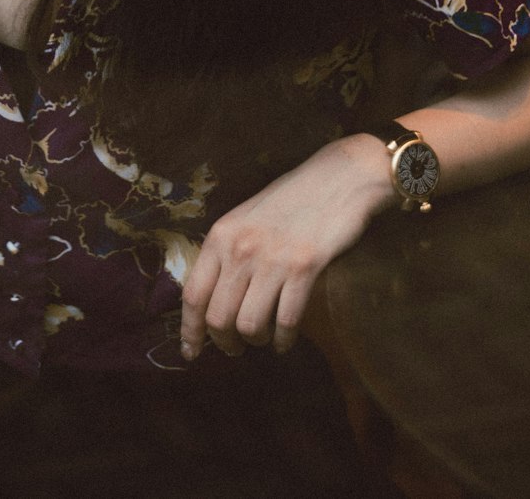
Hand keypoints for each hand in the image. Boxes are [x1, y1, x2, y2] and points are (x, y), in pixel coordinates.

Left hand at [180, 133, 392, 360]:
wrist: (339, 178)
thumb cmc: (292, 200)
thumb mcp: (247, 219)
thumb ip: (228, 253)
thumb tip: (212, 301)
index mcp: (222, 234)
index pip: (193, 294)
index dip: (190, 330)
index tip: (191, 352)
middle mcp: (241, 248)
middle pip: (218, 318)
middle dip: (225, 343)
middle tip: (236, 348)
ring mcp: (273, 258)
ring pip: (249, 326)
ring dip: (256, 341)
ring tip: (263, 338)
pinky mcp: (305, 267)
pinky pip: (286, 322)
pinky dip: (284, 340)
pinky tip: (286, 340)